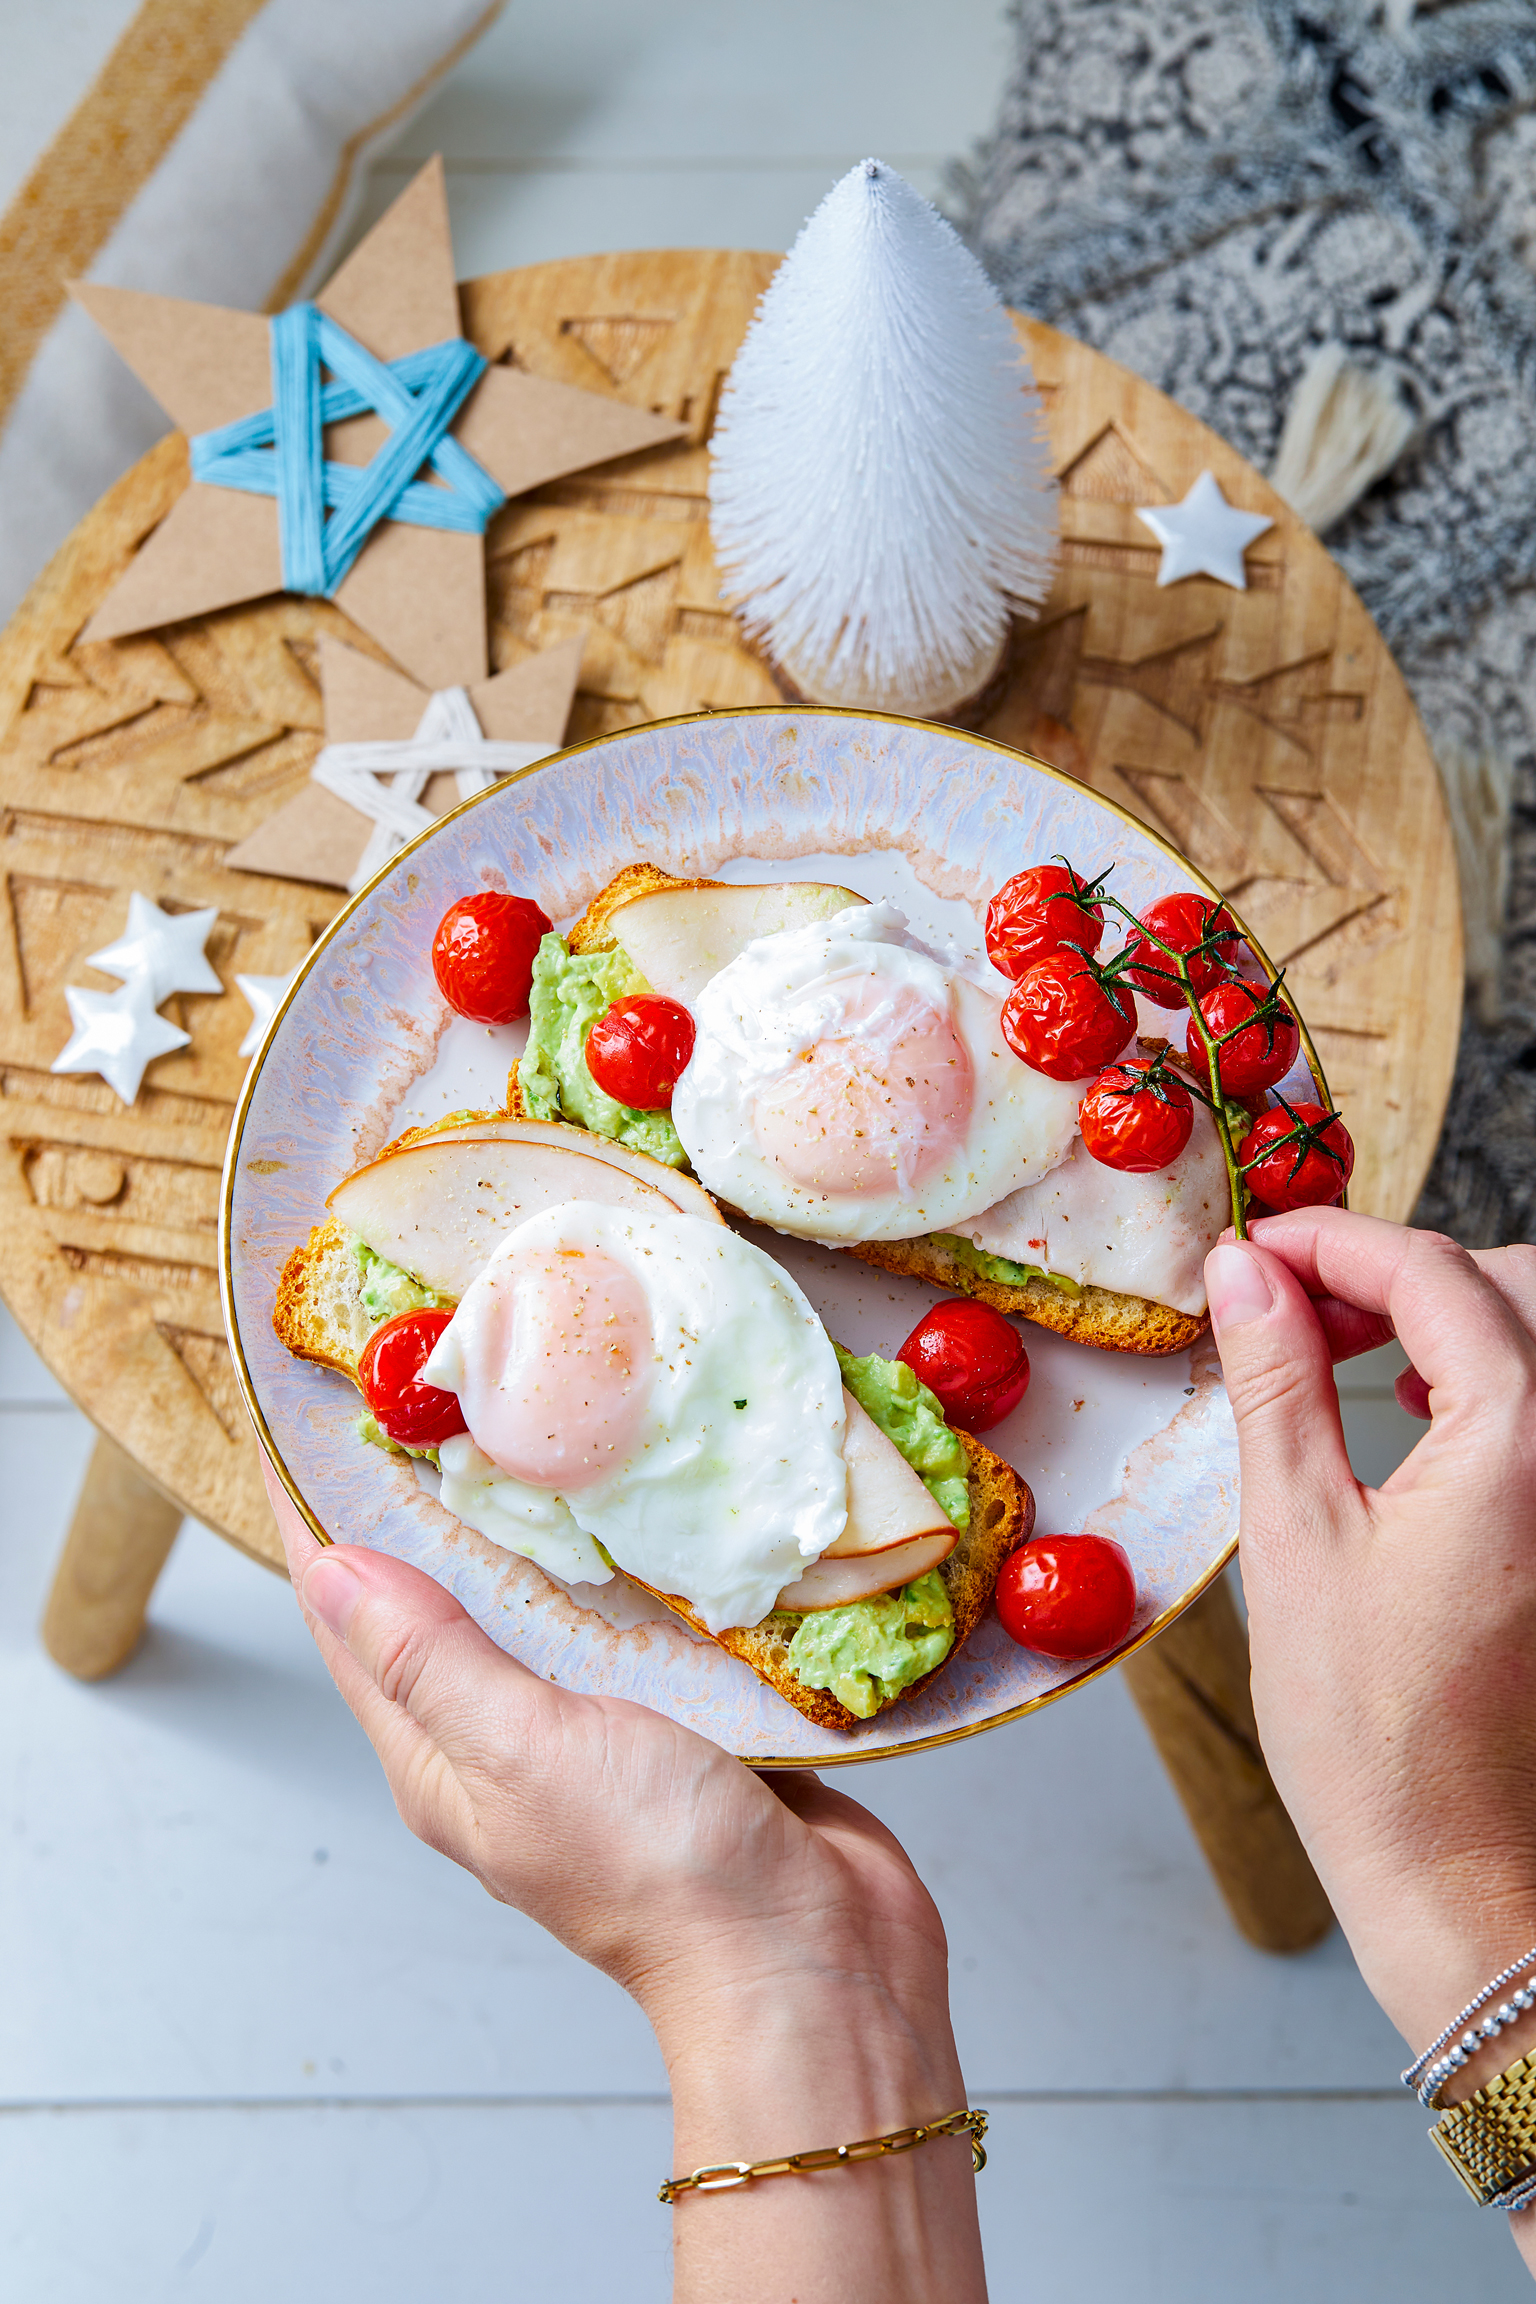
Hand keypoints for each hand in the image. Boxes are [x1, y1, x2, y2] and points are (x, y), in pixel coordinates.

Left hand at [261, 1460, 986, 2302]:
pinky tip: (650, 1484)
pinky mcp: (686, 1706)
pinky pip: (636, 1608)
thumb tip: (333, 1566)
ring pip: (544, 1590)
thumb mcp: (526, 1751)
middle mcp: (509, 1731)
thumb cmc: (662, 1872)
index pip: (350, 1608)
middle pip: (442, 1588)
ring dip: (533, 1504)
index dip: (318, 1504)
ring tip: (533, 1401)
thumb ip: (433, 1660)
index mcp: (444, 1750)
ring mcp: (600, 1720)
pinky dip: (629, 1544)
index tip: (306, 1402)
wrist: (814, 1957)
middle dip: (425, 1487)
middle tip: (427, 1375)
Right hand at [1204, 1213, 1535, 2129]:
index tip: (1250, 1251)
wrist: (1460, 1878)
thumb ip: (1275, 1382)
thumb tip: (1243, 1273)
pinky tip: (1415, 1411)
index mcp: (1521, 1442)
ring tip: (1337, 1348)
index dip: (1330, 1242)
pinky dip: (1487, 1377)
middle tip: (1288, 1301)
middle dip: (1399, 1268)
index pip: (1433, 1272)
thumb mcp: (1297, 1535)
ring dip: (1447, 1316)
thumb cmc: (1372, 1735)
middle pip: (1513, 1283)